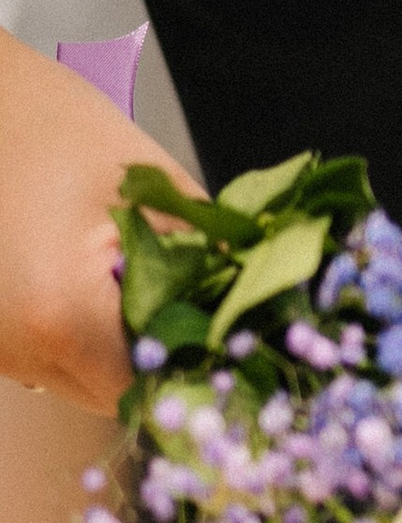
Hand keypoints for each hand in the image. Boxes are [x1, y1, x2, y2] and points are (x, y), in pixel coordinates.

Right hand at [0, 31, 195, 413]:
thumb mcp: (155, 190)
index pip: (152, 389)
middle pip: (115, 396)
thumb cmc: (55, 126)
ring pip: (78, 381)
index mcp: (63, 316)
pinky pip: (46, 357)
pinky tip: (95, 283)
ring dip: (118, 349)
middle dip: (162, 360)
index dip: (197, 370)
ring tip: (141, 286)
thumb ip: (209, 263)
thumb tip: (257, 311)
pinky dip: (79, 334)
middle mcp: (16, 348)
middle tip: (196, 310)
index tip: (230, 344)